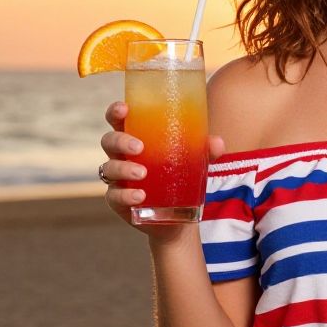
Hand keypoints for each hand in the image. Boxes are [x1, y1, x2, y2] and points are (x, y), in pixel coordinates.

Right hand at [99, 101, 224, 241]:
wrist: (179, 218)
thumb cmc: (181, 178)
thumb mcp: (196, 163)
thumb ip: (206, 151)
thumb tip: (217, 142)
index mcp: (136, 138)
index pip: (118, 121)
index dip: (116, 112)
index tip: (124, 108)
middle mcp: (122, 157)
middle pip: (109, 141)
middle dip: (120, 141)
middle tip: (139, 147)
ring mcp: (118, 180)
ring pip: (109, 168)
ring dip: (123, 169)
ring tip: (142, 173)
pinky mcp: (119, 202)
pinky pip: (114, 197)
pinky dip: (126, 196)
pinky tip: (140, 196)